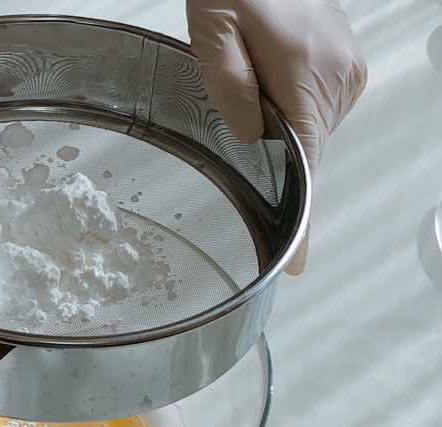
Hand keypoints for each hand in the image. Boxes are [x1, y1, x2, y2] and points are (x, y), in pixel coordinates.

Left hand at [186, 0, 366, 273]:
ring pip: (310, 125)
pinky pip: (318, 104)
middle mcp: (339, 76)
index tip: (298, 255)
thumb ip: (231, 92)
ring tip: (253, 74)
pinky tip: (270, 74)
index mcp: (308, 76)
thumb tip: (250, 140)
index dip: (302, 213)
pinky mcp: (345, 61)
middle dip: (272, 145)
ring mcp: (347, 68)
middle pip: (305, 145)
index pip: (308, 163)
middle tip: (238, 102)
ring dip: (280, 119)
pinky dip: (292, 103)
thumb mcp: (214, 34)